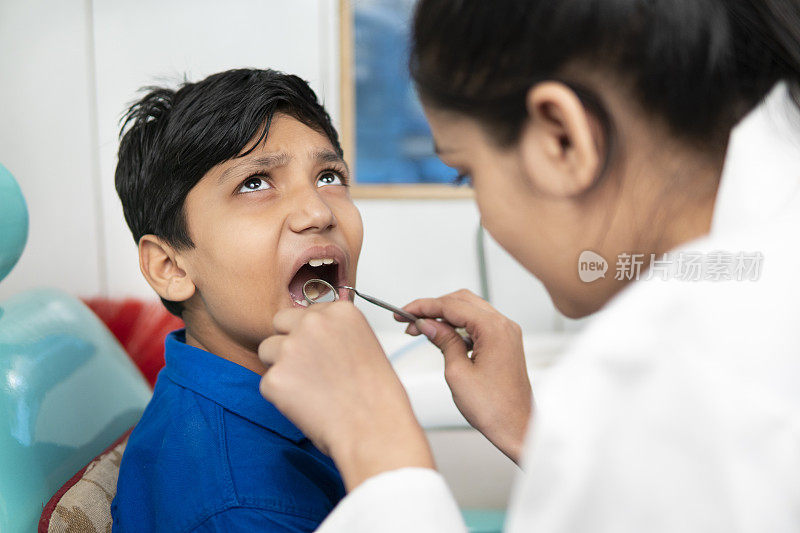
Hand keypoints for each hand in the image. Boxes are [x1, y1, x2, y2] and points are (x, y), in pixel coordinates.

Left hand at [258, 301, 434, 490]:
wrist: (374, 429)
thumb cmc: (376, 395)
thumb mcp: (364, 345)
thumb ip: (335, 332)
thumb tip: (312, 337)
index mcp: (340, 311)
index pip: (306, 312)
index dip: (310, 335)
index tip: (320, 352)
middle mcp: (313, 322)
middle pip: (280, 323)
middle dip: (288, 342)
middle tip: (307, 369)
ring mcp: (291, 348)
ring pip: (267, 350)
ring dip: (281, 367)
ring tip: (308, 389)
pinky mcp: (275, 378)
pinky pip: (267, 383)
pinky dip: (280, 396)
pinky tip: (306, 405)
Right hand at [400, 289, 531, 463]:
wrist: (517, 427)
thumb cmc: (493, 408)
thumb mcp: (457, 372)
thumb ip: (443, 341)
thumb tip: (427, 324)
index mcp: (493, 329)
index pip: (451, 305)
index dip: (424, 307)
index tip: (403, 312)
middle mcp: (503, 326)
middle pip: (461, 301)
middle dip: (433, 308)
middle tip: (409, 320)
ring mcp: (506, 333)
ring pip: (470, 310)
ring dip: (445, 316)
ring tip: (421, 329)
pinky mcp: (505, 343)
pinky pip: (478, 324)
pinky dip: (459, 326)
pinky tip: (442, 336)